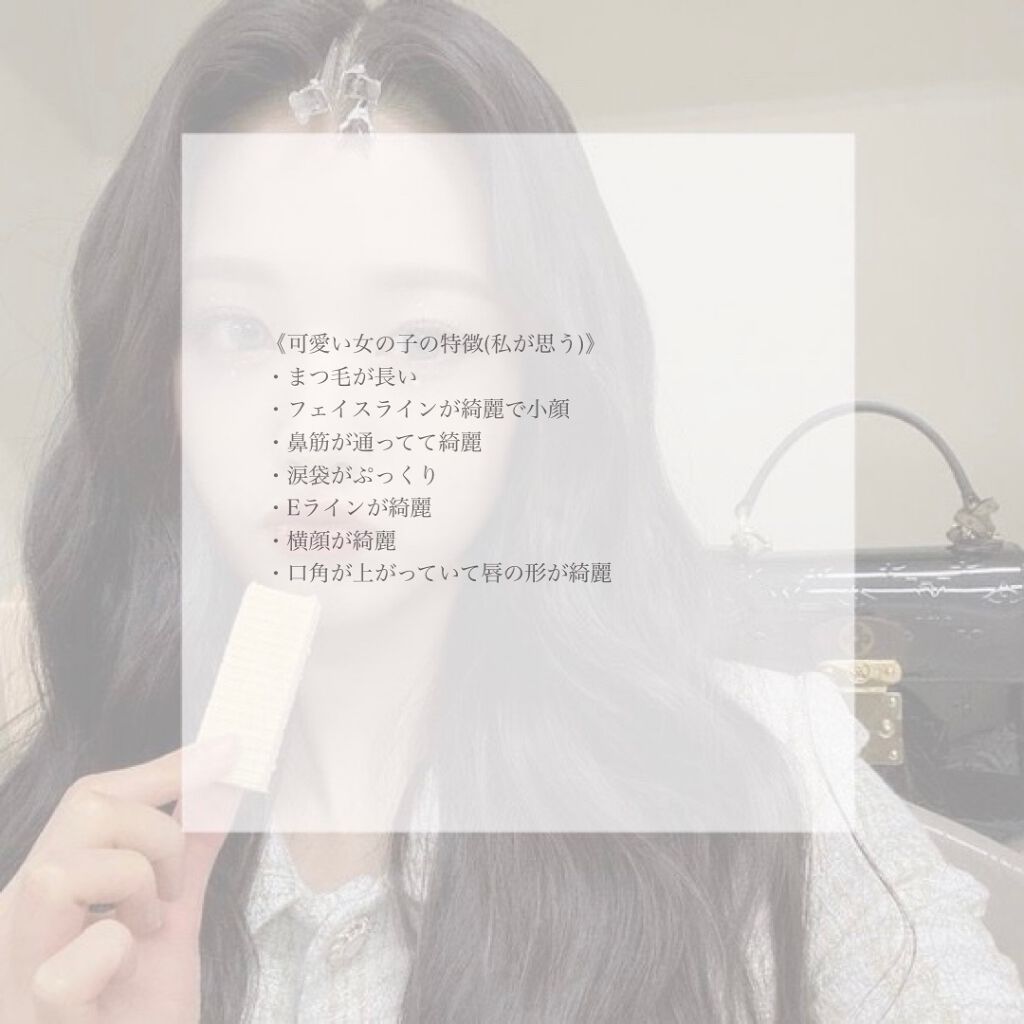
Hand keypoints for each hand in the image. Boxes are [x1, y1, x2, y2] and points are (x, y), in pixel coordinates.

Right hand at [0, 741, 237, 1021]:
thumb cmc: (137, 1015)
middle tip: (170, 893)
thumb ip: (191, 859)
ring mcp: (17, 969)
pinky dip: (117, 956)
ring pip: (62, 871)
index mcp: (50, 893)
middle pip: (83, 811)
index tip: (228, 750)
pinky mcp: (37, 1014)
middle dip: (154, 834)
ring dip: (133, 893)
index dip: (164, 766)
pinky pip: (83, 954)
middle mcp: (17, 921)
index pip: (92, 798)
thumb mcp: (171, 926)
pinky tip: (118, 982)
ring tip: (141, 936)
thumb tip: (221, 793)